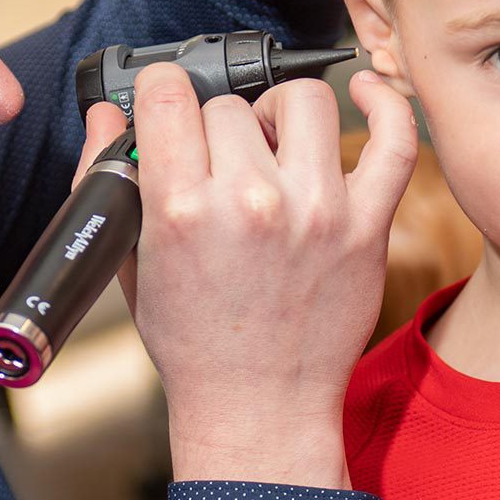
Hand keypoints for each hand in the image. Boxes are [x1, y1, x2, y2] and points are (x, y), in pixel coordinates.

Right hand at [84, 63, 415, 487]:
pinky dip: (384, 103)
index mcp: (181, 208)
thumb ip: (108, 178)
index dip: (160, 92)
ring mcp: (316, 209)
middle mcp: (251, 201)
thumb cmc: (193, 343)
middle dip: (215, 127)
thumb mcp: (132, 262)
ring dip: (280, 113)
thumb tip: (106, 112)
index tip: (166, 107)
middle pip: (230, 106)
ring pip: (302, 101)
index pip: (167, 95)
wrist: (258, 407)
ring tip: (271, 145)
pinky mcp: (366, 226)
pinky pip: (393, 139)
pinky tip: (364, 91)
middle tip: (216, 164)